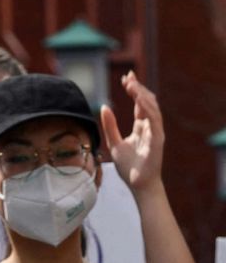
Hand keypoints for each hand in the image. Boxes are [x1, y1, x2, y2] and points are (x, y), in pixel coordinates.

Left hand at [100, 71, 164, 193]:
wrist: (138, 185)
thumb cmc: (129, 167)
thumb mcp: (114, 142)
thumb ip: (110, 125)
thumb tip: (104, 106)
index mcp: (141, 127)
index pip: (140, 103)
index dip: (134, 90)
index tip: (126, 77)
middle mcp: (150, 128)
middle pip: (148, 102)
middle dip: (138, 88)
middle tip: (128, 77)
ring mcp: (155, 133)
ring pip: (153, 108)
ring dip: (142, 94)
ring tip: (131, 84)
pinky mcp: (158, 141)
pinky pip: (155, 121)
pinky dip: (148, 108)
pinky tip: (139, 99)